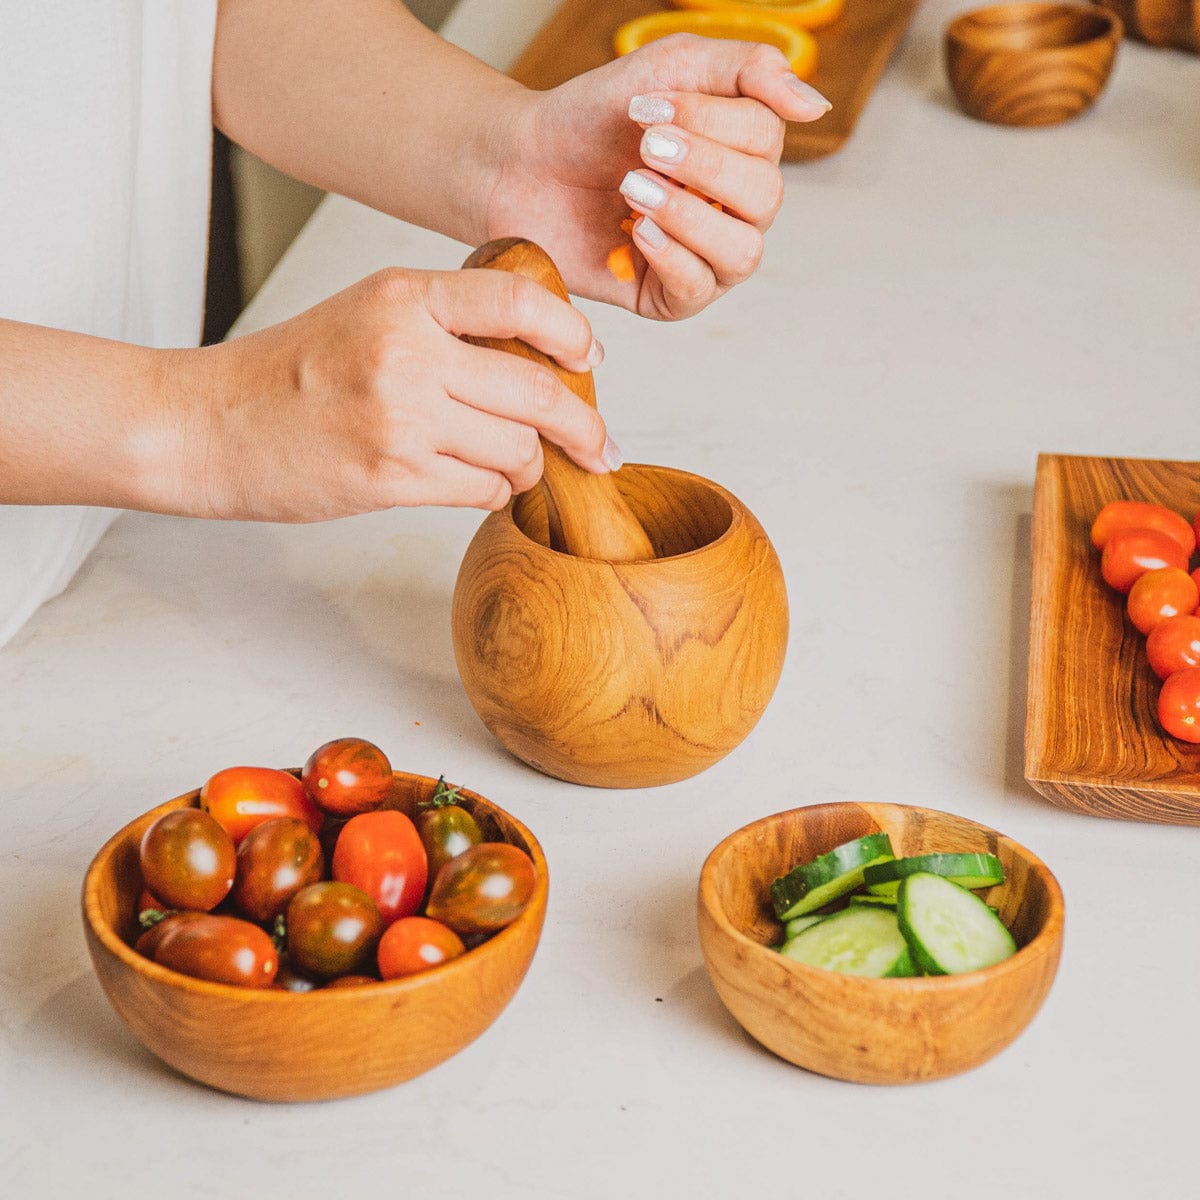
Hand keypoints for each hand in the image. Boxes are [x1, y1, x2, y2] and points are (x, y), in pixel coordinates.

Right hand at [168, 268, 616, 520]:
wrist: (209, 425)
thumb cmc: (292, 371)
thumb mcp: (367, 313)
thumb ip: (446, 323)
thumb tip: (541, 360)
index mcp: (402, 298)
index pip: (521, 301)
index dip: (573, 335)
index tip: (590, 362)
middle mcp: (406, 353)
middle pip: (539, 392)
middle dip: (584, 427)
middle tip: (600, 447)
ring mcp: (400, 419)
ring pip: (519, 450)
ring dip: (530, 465)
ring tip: (517, 465)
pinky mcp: (391, 478)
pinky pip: (484, 490)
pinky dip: (494, 491)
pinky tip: (477, 483)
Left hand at [485, 34, 829, 319]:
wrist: (522, 165)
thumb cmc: (594, 117)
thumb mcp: (671, 67)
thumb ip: (748, 71)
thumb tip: (815, 106)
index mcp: (744, 153)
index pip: (768, 140)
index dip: (712, 121)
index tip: (645, 107)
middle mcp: (736, 210)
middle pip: (766, 198)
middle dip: (702, 167)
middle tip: (642, 147)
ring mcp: (707, 258)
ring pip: (743, 252)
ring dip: (689, 215)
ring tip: (632, 188)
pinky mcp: (669, 297)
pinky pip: (698, 288)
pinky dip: (671, 256)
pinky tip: (636, 232)